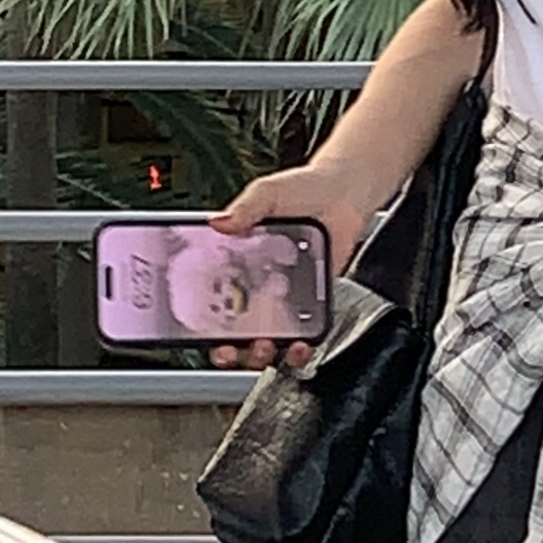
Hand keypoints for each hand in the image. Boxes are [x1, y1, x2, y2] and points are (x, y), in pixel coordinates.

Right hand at [204, 159, 381, 366]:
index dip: (203, 321)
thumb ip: (245, 207)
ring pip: (269, 338)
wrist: (344, 192)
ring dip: (262, 352)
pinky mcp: (314, 302)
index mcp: (238, 260)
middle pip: (237, 329)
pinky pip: (304, 332)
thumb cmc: (304, 189)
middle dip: (230, 347)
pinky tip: (298, 344)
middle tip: (230, 348)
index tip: (199, 331)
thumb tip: (219, 223)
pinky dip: (300, 346)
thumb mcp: (268, 193)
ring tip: (264, 347)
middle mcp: (259, 283)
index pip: (212, 299)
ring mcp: (287, 296)